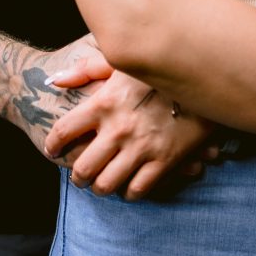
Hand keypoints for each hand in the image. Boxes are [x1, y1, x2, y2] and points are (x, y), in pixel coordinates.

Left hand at [41, 37, 220, 200]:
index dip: (52, 145)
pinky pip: (137, 190)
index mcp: (104, 103)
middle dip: (77, 177)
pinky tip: (128, 184)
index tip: (51, 151)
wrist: (203, 79)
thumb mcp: (122, 63)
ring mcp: (142, 148)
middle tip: (79, 176)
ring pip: (107, 185)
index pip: (64, 131)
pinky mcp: (164, 161)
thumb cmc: (158, 71)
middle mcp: (119, 129)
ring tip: (101, 182)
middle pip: (83, 168)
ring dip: (100, 187)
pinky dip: (129, 192)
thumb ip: (86, 69)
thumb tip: (56, 80)